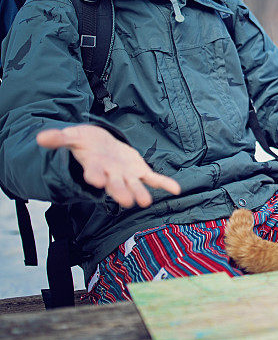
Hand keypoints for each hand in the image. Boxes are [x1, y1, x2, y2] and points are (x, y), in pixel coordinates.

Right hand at [37, 125, 180, 207]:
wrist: (100, 144)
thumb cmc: (85, 142)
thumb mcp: (72, 136)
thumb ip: (59, 138)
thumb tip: (41, 138)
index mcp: (95, 166)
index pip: (94, 172)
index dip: (95, 176)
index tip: (96, 180)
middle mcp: (111, 174)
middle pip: (115, 184)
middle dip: (120, 191)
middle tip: (126, 201)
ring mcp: (126, 174)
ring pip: (134, 184)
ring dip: (140, 192)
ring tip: (145, 202)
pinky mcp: (139, 170)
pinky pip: (153, 178)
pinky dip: (164, 183)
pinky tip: (176, 189)